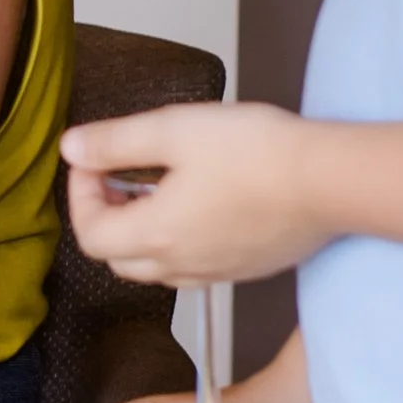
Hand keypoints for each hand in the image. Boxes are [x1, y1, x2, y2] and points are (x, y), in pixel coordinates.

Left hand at [61, 102, 328, 286]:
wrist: (331, 180)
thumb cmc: (255, 151)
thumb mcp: (172, 130)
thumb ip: (114, 141)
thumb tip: (71, 148)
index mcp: (157, 234)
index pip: (90, 235)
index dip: (80, 195)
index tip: (94, 160)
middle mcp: (184, 265)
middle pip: (117, 259)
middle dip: (106, 217)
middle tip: (118, 175)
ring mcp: (219, 272)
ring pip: (157, 269)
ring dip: (141, 233)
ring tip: (158, 186)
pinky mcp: (248, 268)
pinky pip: (195, 268)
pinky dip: (179, 243)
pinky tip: (199, 203)